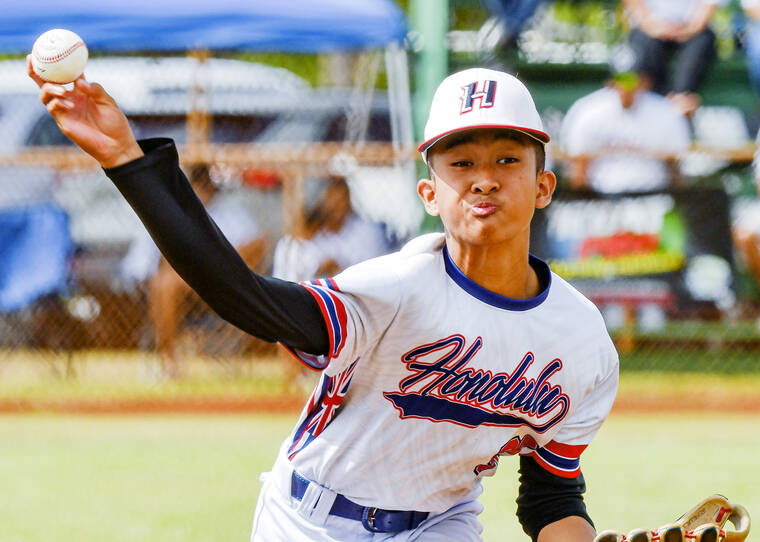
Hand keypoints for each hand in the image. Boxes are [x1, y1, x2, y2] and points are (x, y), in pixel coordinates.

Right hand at [27, 55, 142, 168]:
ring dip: (50, 88)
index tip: (51, 50)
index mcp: (80, 91)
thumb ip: (95, 89)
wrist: (116, 144)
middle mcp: (69, 98)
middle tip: (32, 60)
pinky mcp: (64, 122)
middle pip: (46, 82)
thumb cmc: (114, 123)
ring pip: (45, 94)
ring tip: (62, 90)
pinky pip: (52, 108)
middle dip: (36, 71)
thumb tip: (79, 80)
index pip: (64, 74)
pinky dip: (57, 103)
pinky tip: (69, 104)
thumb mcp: (108, 102)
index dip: (55, 64)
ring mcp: (64, 110)